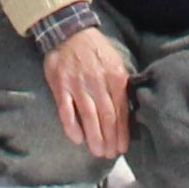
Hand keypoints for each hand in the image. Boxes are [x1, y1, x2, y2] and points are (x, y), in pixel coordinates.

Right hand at [43, 23, 136, 164]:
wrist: (70, 32)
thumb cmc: (96, 51)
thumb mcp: (116, 63)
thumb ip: (121, 86)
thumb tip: (128, 112)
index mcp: (115, 77)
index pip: (121, 109)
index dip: (122, 131)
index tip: (123, 147)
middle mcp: (98, 82)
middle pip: (107, 116)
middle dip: (110, 138)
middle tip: (110, 154)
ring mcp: (78, 84)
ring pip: (89, 116)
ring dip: (94, 136)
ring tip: (98, 152)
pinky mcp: (61, 86)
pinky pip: (66, 110)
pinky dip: (72, 126)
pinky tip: (77, 139)